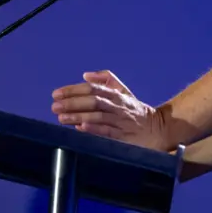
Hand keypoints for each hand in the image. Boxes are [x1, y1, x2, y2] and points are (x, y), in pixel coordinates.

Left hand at [51, 70, 168, 150]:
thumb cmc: (134, 110)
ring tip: (61, 118)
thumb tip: (85, 75)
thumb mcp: (123, 91)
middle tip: (54, 106)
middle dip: (72, 103)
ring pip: (98, 117)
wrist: (157, 129)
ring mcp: (121, 122)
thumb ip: (106, 79)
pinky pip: (107, 132)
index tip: (56, 94)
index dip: (74, 90)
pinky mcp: (123, 137)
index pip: (92, 88)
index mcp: (116, 94)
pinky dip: (94, 129)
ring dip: (78, 116)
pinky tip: (81, 128)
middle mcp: (118, 106)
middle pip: (94, 101)